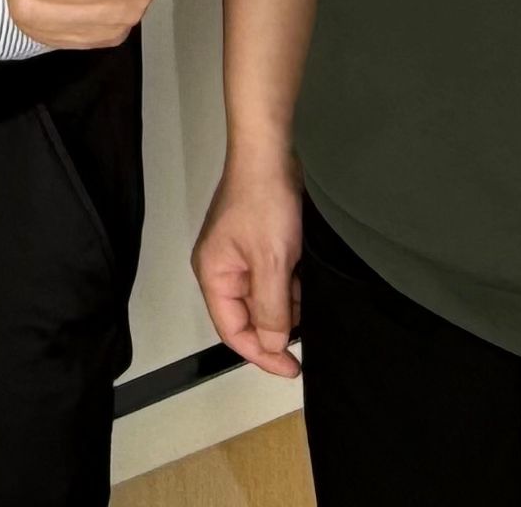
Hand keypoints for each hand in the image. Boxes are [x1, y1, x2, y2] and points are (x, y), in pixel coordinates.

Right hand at [192, 151, 304, 376]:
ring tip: (306, 291)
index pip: (233, 330)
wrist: (271, 153)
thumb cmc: (264, 201)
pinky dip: (290, 283)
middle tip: (306, 329)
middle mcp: (222, 268)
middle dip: (277, 324)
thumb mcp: (271, 263)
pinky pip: (272, 277)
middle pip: (247, 316)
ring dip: (287, 302)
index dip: (261, 354)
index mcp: (213, 275)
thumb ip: (271, 308)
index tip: (291, 367)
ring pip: (263, 297)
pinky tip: (305, 275)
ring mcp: (240, 255)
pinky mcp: (257, 243)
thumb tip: (271, 343)